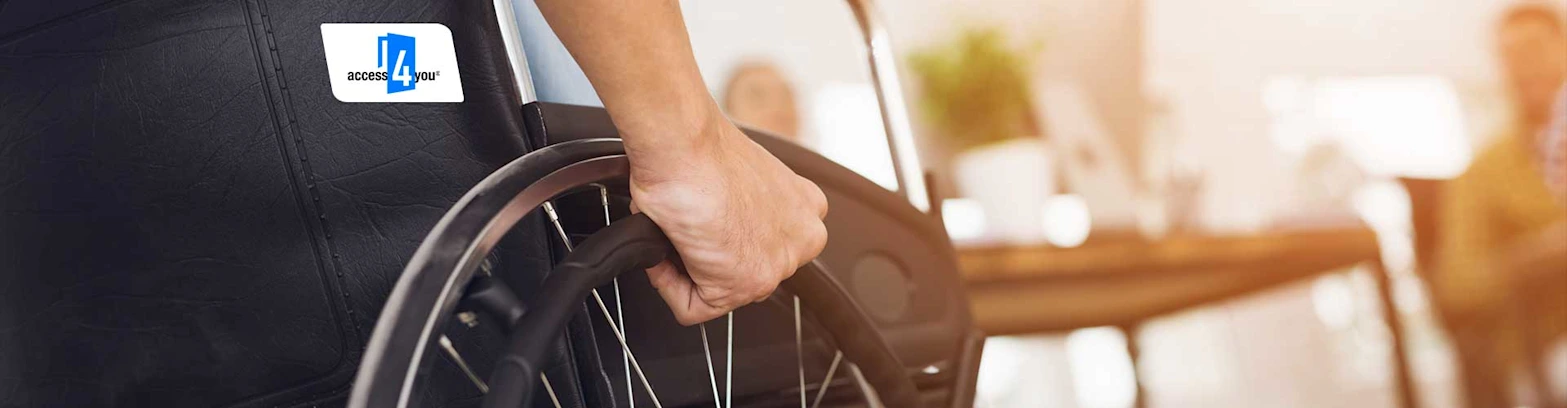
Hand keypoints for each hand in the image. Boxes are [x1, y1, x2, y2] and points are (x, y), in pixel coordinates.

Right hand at [629, 119, 827, 324]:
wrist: (684, 144)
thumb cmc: (700, 149)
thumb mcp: (740, 180)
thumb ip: (743, 210)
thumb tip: (716, 227)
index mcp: (805, 209)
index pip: (764, 246)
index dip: (723, 238)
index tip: (705, 224)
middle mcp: (802, 238)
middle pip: (743, 270)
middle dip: (707, 257)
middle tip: (686, 229)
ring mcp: (776, 265)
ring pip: (718, 290)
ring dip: (686, 269)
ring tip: (675, 234)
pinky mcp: (742, 284)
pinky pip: (692, 307)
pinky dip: (668, 285)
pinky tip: (666, 252)